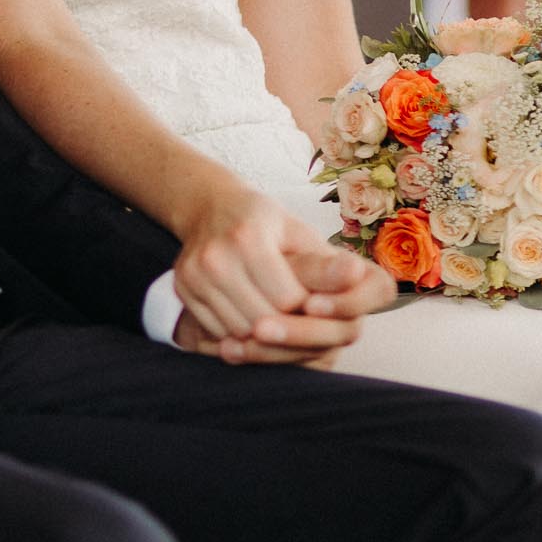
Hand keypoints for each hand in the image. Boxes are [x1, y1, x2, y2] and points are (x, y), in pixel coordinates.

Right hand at [172, 181, 392, 360]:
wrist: (210, 205)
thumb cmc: (264, 221)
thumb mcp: (297, 233)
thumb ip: (324, 261)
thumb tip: (358, 275)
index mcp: (250, 237)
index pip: (288, 300)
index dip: (308, 308)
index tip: (316, 302)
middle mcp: (216, 255)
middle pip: (262, 320)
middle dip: (288, 326)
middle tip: (300, 318)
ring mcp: (195, 273)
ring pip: (239, 331)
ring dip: (263, 335)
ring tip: (277, 318)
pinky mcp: (183, 286)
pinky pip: (217, 330)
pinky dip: (238, 332)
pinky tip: (250, 315)